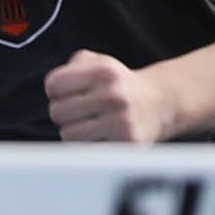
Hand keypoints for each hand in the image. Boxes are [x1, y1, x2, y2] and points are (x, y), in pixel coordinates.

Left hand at [42, 51, 174, 147]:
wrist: (160, 103)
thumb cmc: (119, 84)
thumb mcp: (101, 63)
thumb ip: (74, 65)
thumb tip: (54, 87)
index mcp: (104, 71)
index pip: (54, 85)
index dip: (57, 91)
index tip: (72, 93)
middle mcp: (113, 95)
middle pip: (57, 112)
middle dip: (66, 114)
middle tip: (83, 112)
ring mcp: (121, 121)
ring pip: (68, 135)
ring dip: (76, 132)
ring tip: (93, 125)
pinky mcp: (126, 143)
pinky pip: (86, 151)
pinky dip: (89, 146)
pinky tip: (103, 137)